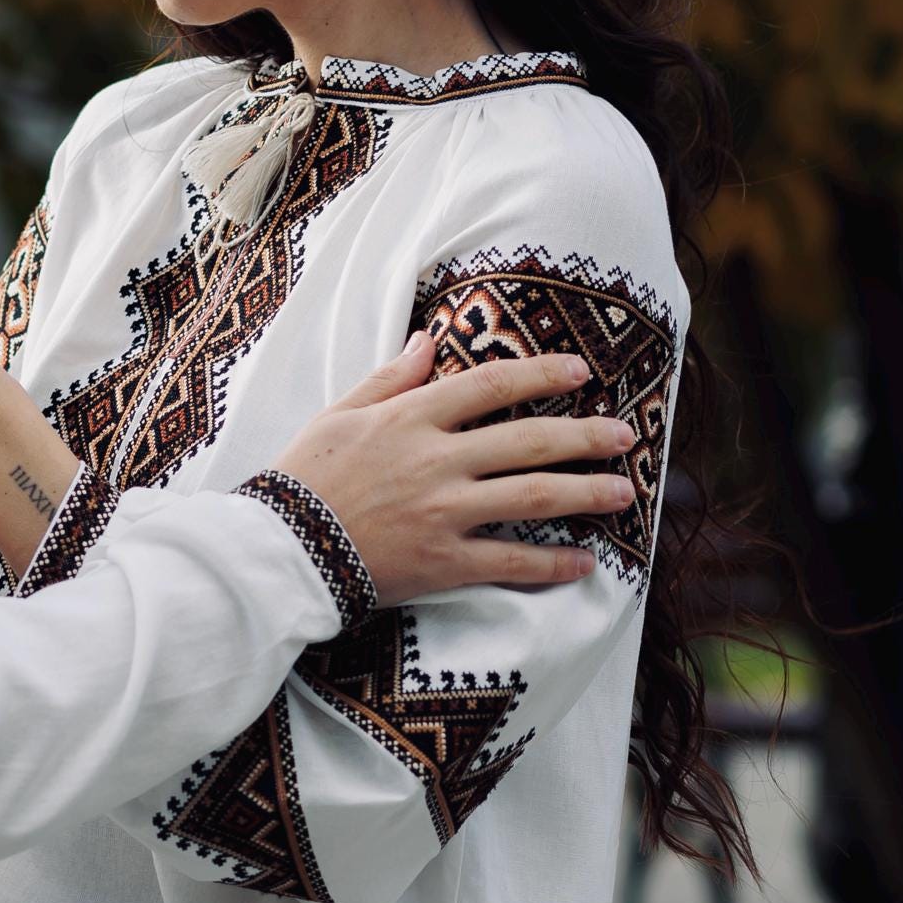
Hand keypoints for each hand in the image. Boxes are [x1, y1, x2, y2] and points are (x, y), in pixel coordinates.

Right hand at [275, 336, 637, 603]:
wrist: (277, 550)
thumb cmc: (302, 478)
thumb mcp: (338, 415)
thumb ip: (388, 379)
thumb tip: (429, 338)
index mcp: (411, 417)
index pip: (491, 384)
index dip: (542, 374)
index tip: (581, 371)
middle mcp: (437, 460)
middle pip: (528, 440)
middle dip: (585, 436)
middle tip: (626, 436)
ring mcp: (444, 512)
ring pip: (532, 497)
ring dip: (585, 492)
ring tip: (624, 491)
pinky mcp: (443, 563)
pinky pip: (510, 562)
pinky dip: (552, 564)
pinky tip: (586, 563)